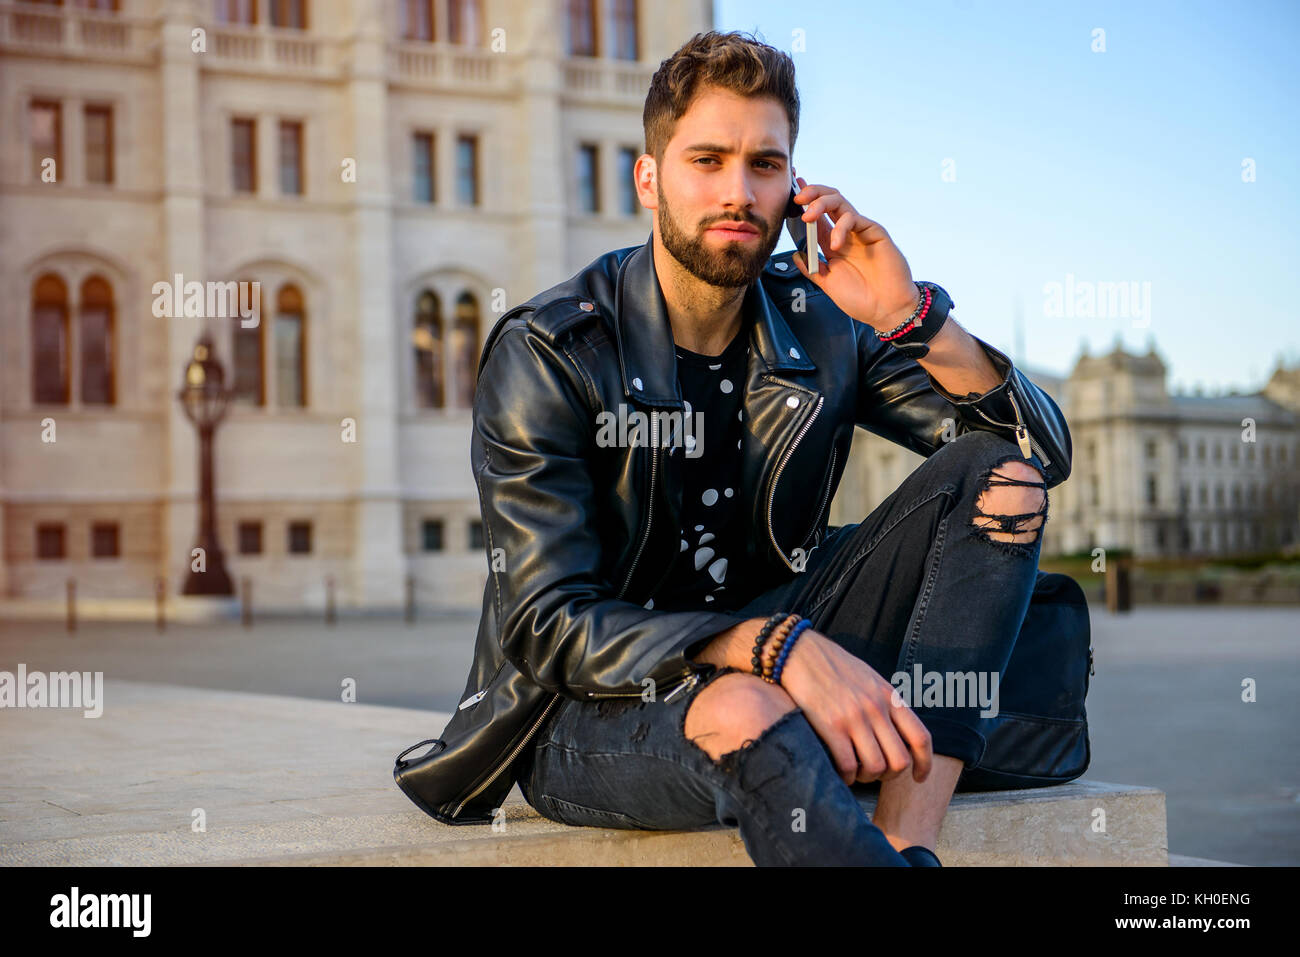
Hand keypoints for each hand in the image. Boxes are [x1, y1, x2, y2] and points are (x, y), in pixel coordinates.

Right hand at [778, 628, 932, 786]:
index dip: (925, 764)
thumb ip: (885, 703)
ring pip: (875, 767)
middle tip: (877, 775)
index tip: (918, 777)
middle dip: (890, 776)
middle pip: (899, 760)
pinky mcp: (831, 726)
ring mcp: (854, 718)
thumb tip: (897, 732)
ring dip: (867, 778)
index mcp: (889, 696)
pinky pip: (848, 765)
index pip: (920, 737)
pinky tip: (840, 772)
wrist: (800, 652)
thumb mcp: (869, 678)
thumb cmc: (832, 666)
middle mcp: (876, 708)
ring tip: (856, 772)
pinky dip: (847, 776)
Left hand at [789, 174, 920, 332]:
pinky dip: (840, 228)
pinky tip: (835, 244)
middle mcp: (845, 233)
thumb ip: (812, 269)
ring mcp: (860, 231)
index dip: (804, 203)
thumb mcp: (827, 283)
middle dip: (812, 193)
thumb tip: (796, 255)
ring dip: (821, 203)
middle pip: (828, 200)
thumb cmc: (860, 298)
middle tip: (798, 198)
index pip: (816, 217)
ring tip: (808, 216)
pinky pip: (854, 218)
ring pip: (840, 202)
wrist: (885, 309)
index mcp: (832, 243)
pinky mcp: (874, 232)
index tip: (791, 192)